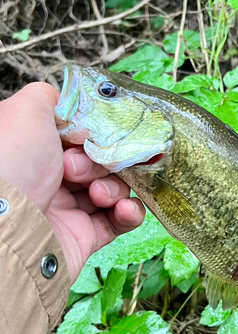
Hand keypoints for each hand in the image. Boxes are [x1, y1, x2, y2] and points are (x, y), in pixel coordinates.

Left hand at [0, 83, 144, 283]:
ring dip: (114, 187)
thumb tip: (66, 99)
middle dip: (100, 162)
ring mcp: (69, 209)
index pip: (80, 137)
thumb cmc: (14, 163)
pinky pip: (121, 220)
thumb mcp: (25, 112)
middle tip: (77, 169)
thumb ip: (48, 97)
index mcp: (38, 152)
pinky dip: (130, 212)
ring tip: (97, 194)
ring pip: (113, 188)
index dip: (93, 134)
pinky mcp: (86, 236)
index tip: (94, 135)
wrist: (9, 226)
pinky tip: (124, 208)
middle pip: (100, 162)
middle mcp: (53, 179)